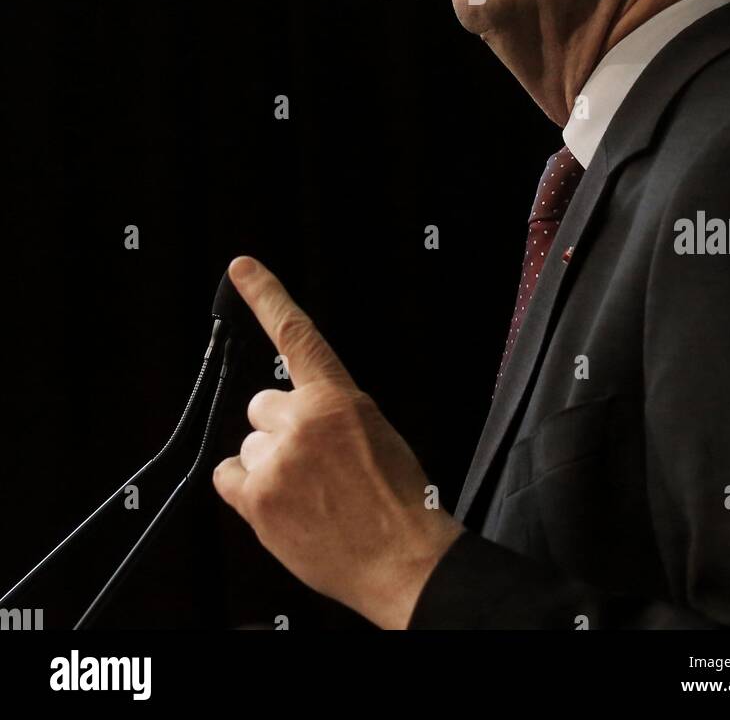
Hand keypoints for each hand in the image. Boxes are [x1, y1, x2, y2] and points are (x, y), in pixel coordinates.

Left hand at [212, 256, 464, 628]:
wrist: (403, 560)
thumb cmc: (398, 501)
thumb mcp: (375, 432)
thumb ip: (332, 412)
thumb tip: (302, 412)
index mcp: (339, 398)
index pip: (296, 333)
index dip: (266, 294)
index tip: (241, 267)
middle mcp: (303, 421)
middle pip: (262, 406)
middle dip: (280, 429)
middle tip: (313, 463)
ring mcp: (277, 460)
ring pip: (249, 444)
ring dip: (269, 465)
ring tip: (307, 493)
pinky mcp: (258, 499)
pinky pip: (228, 476)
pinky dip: (246, 490)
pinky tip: (279, 503)